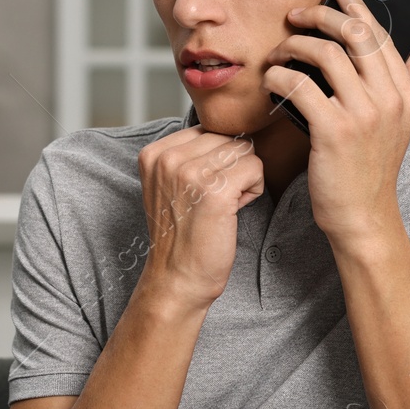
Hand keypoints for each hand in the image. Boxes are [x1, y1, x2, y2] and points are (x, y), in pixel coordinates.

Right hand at [134, 124, 263, 313]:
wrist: (177, 279)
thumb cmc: (182, 235)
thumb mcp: (170, 186)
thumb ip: (188, 155)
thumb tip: (231, 131)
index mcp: (154, 153)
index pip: (206, 130)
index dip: (215, 159)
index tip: (202, 190)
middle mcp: (168, 158)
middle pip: (227, 137)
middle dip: (231, 167)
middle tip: (216, 200)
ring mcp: (190, 172)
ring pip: (244, 150)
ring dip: (243, 178)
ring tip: (224, 205)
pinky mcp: (215, 190)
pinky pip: (255, 167)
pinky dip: (253, 189)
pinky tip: (234, 210)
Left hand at [264, 0, 409, 248]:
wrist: (363, 216)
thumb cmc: (372, 169)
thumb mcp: (402, 121)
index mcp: (406, 92)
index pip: (381, 32)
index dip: (356, 3)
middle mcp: (389, 98)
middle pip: (355, 33)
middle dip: (321, 15)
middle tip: (297, 16)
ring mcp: (363, 114)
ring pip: (326, 54)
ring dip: (295, 45)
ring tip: (280, 52)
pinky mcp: (333, 131)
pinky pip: (300, 85)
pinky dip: (280, 76)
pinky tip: (272, 79)